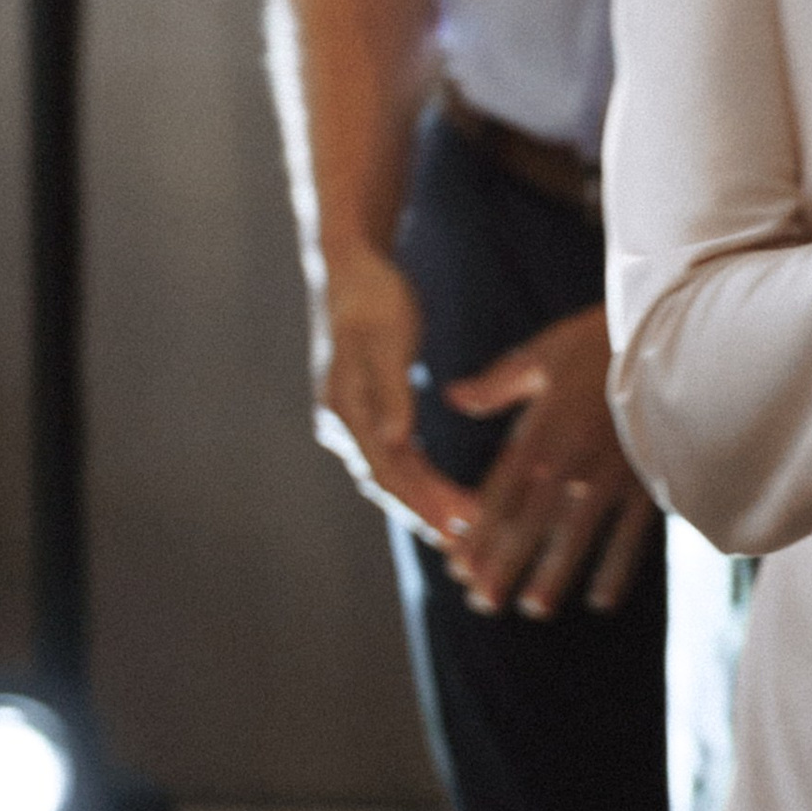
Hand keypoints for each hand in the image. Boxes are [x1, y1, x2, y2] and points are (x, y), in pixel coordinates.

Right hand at [312, 241, 480, 549]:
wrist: (352, 269)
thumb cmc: (374, 298)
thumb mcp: (386, 339)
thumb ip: (391, 393)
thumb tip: (395, 442)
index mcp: (346, 409)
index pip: (387, 470)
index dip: (422, 500)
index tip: (457, 524)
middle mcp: (343, 423)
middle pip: (387, 480)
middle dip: (426, 511)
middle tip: (468, 541)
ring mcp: (352, 420)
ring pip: (391, 473)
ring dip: (424, 501)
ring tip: (463, 528)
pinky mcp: (368, 413)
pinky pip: (394, 457)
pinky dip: (420, 478)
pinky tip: (446, 494)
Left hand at [443, 307, 655, 616]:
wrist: (673, 332)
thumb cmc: (601, 339)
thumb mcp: (543, 354)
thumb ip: (497, 385)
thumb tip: (453, 397)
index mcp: (540, 430)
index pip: (499, 494)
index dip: (477, 533)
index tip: (458, 564)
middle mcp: (570, 459)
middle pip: (528, 523)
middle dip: (503, 565)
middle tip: (483, 602)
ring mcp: (611, 473)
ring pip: (575, 535)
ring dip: (553, 574)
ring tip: (534, 608)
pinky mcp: (649, 477)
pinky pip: (631, 532)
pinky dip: (617, 568)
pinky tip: (601, 598)